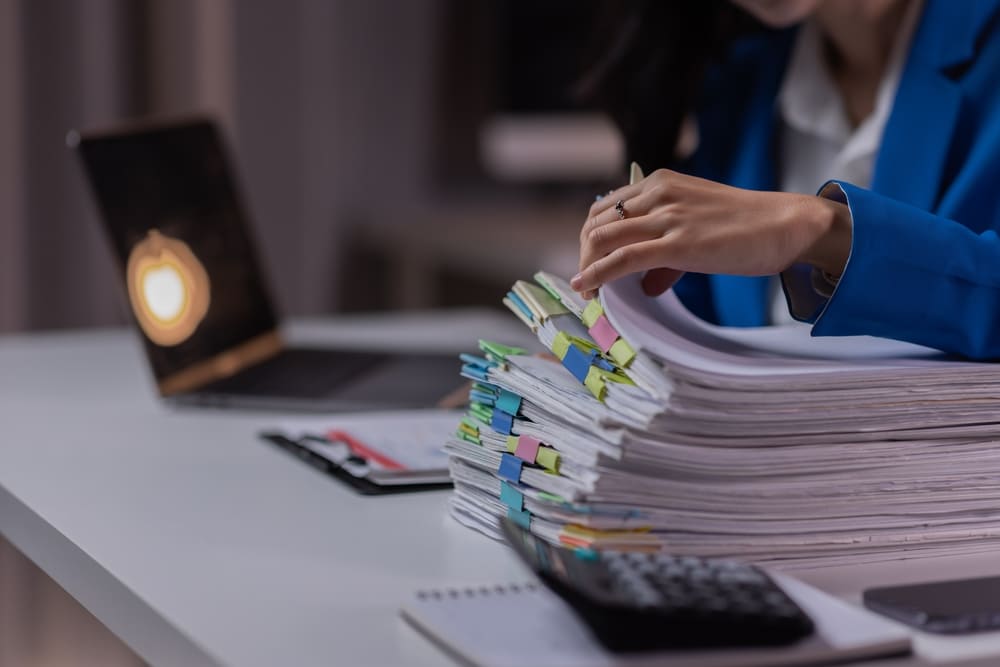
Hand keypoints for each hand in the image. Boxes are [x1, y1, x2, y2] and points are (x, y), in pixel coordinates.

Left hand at [571, 169, 851, 298]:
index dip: (590, 237)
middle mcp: (657, 193)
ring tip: (588, 291)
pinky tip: (587, 287)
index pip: (605, 207)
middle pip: (596, 222)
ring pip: (602, 238)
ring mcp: (666, 216)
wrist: (786, 224)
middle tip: (588, 280)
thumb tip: (647, 285)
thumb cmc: (748, 227)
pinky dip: (596, 274)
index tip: (590, 260)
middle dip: (584, 253)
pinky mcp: (676, 243)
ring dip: (587, 267)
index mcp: (660, 183)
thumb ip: (667, 254)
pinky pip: (622, 258)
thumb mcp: (697, 226)